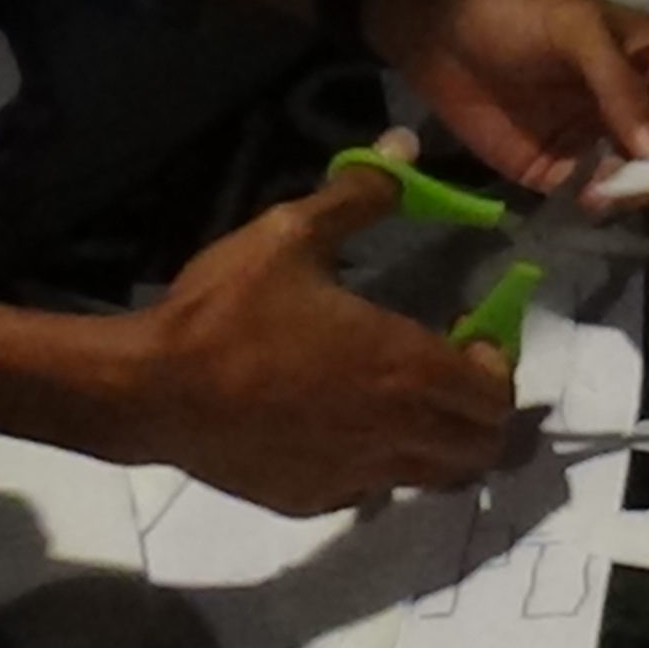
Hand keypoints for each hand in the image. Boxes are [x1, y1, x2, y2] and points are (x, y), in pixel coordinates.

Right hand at [120, 164, 514, 513]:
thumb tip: (404, 146)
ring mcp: (360, 476)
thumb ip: (357, 196)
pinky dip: (379, 466)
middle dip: (481, 413)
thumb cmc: (227, 311)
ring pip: (436, 477)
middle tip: (448, 375)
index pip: (495, 394)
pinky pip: (375, 492)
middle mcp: (397, 432)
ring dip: (438, 444)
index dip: (494, 367)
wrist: (153, 389)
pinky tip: (344, 430)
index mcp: (405, 369)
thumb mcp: (289, 235)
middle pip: (481, 447)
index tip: (467, 336)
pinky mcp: (319, 501)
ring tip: (405, 404)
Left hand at [362, 0, 648, 199]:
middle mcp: (645, 109)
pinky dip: (601, 206)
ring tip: (604, 189)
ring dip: (637, 195)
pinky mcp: (566, 174)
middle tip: (638, 173)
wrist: (436, 29)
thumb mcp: (575, 31)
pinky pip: (601, 201)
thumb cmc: (515, 12)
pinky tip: (585, 198)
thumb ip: (620, 87)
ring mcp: (607, 145)